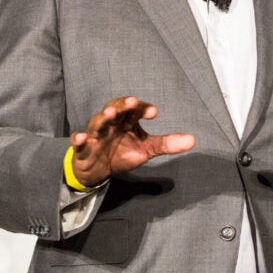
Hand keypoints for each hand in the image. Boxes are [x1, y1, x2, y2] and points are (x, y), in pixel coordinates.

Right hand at [70, 96, 194, 186]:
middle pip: (115, 108)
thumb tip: (193, 140)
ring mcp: (95, 134)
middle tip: (132, 102)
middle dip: (122, 105)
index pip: (134, 110)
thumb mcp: (146, 149)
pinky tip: (80, 138)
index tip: (154, 112)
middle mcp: (111, 124)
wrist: (98, 170)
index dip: (143, 109)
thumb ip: (166, 143)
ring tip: (109, 114)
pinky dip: (78, 139)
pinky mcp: (83, 148)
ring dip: (102, 117)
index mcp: (126, 121)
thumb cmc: (122, 153)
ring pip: (97, 122)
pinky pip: (79, 142)